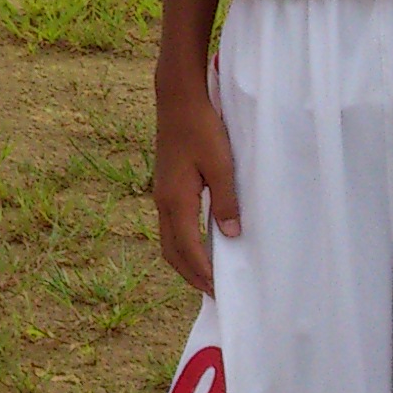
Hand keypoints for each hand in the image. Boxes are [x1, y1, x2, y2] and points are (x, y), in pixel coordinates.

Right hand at [153, 90, 240, 295]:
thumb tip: (231, 235)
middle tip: (213, 293)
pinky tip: (200, 244)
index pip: (188, 249)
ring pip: (168, 240)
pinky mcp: (165, 186)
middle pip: (171, 251)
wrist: (178, 99)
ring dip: (185, 262)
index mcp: (176, 200)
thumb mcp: (221, 165)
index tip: (219, 292)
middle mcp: (163, 201)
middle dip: (190, 275)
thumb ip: (225, 201)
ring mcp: (161, 194)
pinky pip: (171, 226)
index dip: (203, 273)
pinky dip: (183, 244)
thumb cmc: (202, 128)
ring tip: (206, 276)